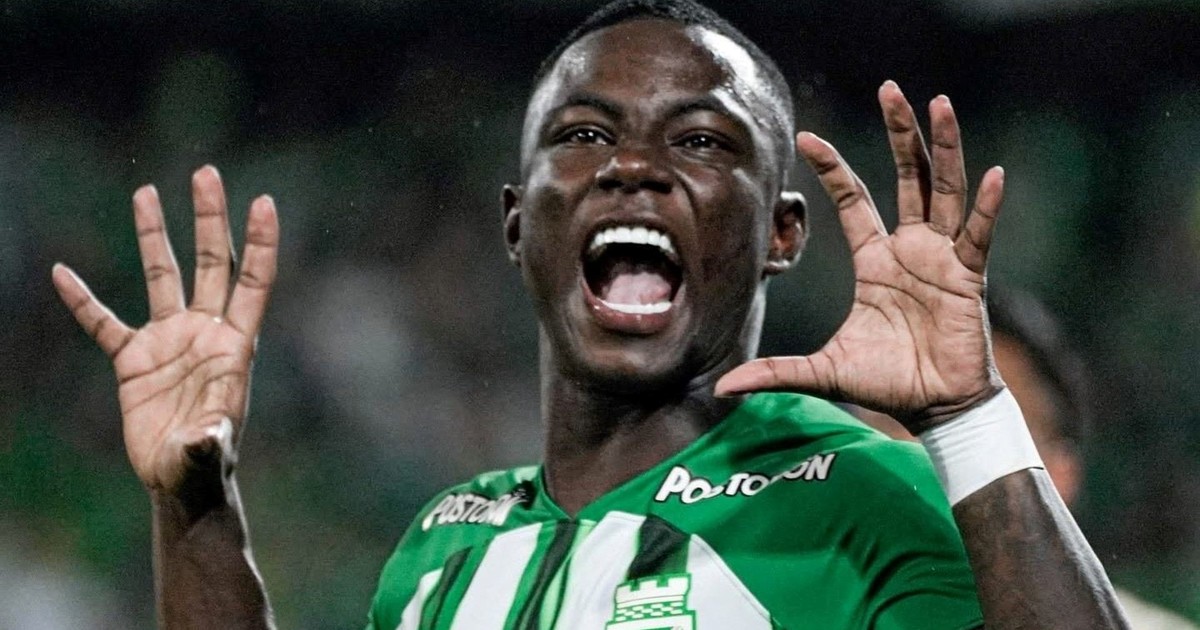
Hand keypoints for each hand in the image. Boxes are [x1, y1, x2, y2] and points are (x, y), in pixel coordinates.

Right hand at [53, 166, 277, 496]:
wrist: (179, 482)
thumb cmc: (203, 467)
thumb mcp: (208, 453)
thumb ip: (209, 441)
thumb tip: (208, 438)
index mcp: (234, 346)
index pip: (251, 282)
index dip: (260, 243)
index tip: (263, 201)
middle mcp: (205, 332)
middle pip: (212, 262)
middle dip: (210, 218)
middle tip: (206, 171)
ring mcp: (169, 340)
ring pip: (163, 276)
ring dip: (155, 235)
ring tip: (146, 191)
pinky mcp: (134, 359)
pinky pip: (104, 322)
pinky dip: (83, 301)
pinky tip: (63, 275)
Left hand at [715, 81, 1004, 433]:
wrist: (935, 409)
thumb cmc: (886, 383)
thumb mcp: (823, 371)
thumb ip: (776, 372)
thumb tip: (724, 387)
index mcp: (875, 260)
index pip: (854, 200)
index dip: (833, 168)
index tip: (807, 137)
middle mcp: (909, 248)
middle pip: (906, 176)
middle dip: (899, 132)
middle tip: (892, 88)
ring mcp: (942, 257)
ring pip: (944, 189)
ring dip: (944, 147)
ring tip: (940, 104)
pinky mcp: (969, 276)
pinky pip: (978, 234)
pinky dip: (987, 206)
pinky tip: (991, 174)